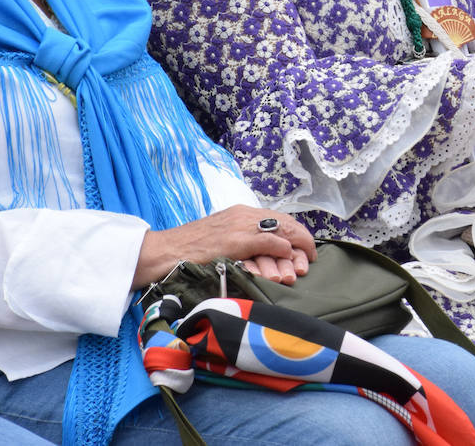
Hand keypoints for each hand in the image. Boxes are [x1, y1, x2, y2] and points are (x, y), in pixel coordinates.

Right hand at [133, 205, 316, 288]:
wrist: (163, 251)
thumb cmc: (188, 250)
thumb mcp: (219, 239)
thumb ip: (240, 241)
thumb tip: (260, 253)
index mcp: (240, 213)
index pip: (277, 218)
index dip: (294, 232)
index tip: (302, 248)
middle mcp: (243, 214)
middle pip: (284, 222)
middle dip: (301, 239)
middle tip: (311, 256)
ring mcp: (239, 226)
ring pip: (281, 230)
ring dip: (296, 247)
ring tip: (305, 261)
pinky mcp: (235, 240)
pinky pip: (268, 241)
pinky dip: (282, 249)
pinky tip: (288, 257)